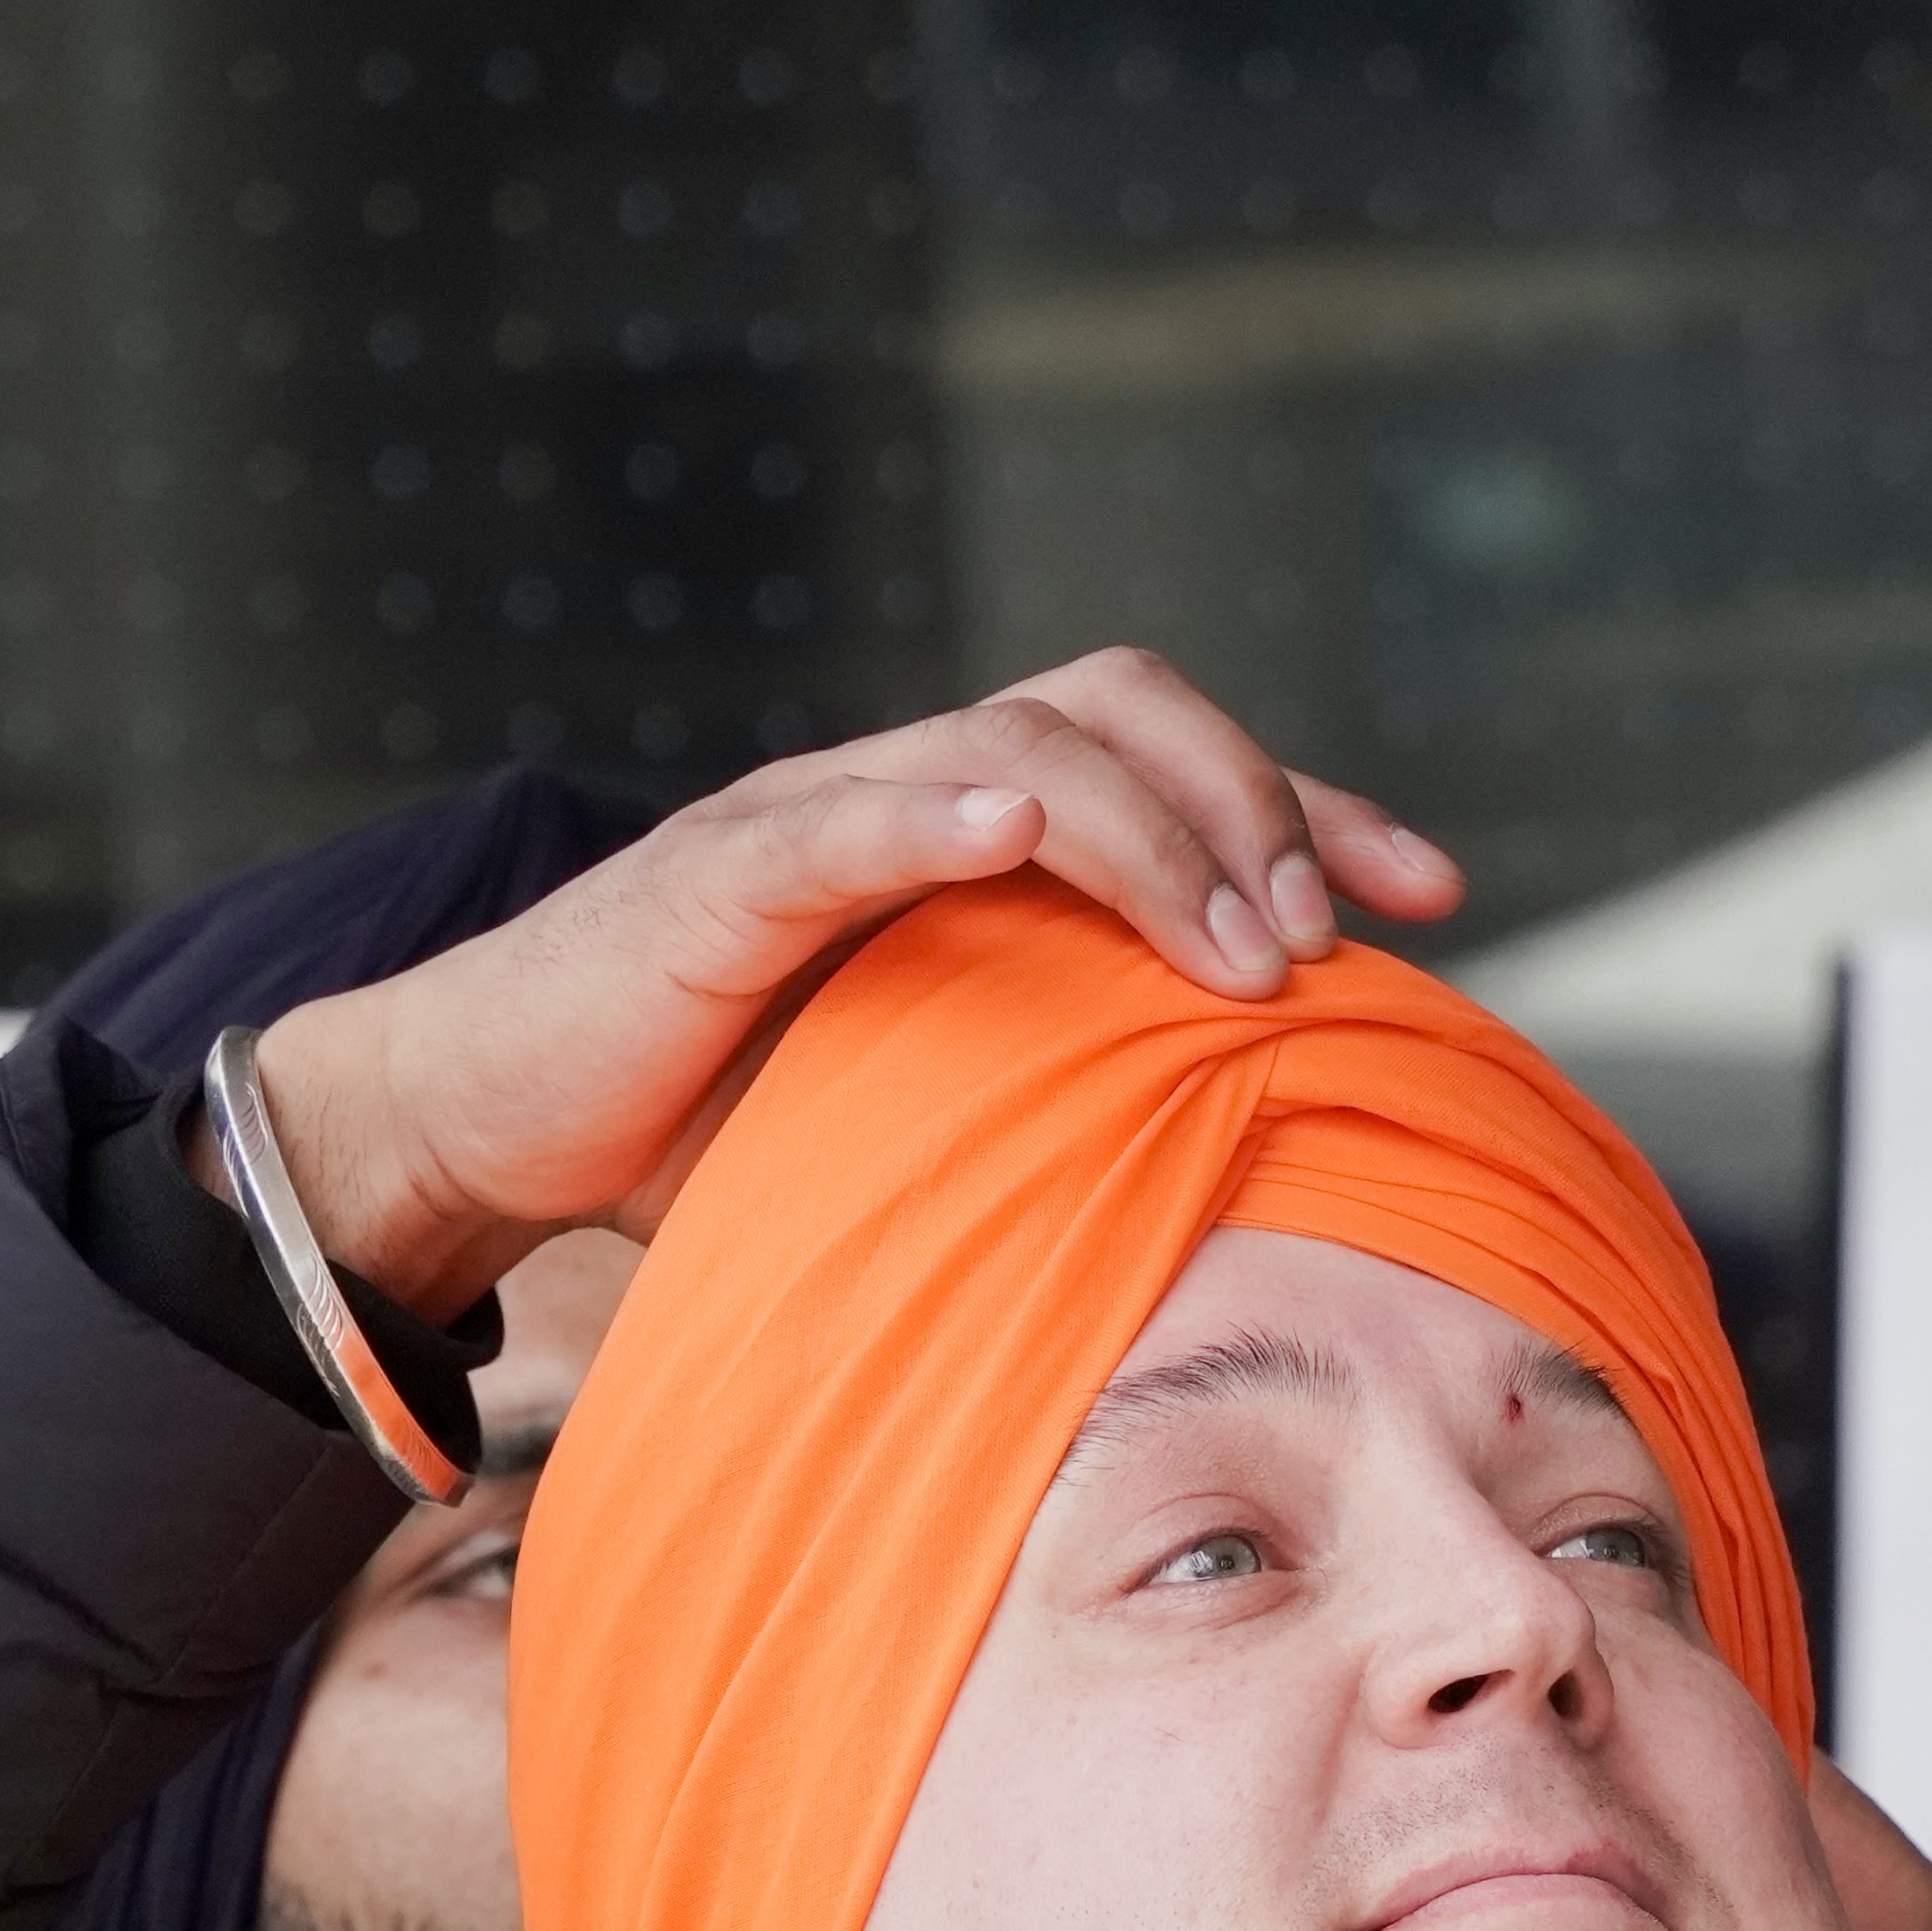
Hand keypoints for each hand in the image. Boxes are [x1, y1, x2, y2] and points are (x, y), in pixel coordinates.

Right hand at [230, 654, 1464, 1316]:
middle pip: (1121, 705)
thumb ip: (1057, 1123)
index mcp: (973, 842)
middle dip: (1252, 802)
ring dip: (1145, 834)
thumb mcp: (925, 1123)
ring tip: (1233, 945)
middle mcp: (910, 795)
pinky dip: (934, 819)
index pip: (1177, 771)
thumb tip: (1226, 1225)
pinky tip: (1016, 833)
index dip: (1315, 810)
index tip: (1436, 899)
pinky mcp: (712, 880)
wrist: (495, 1120)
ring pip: (1012, 746)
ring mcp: (812, 821)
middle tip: (1323, 940)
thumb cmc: (708, 1129)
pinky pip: (840, 823)